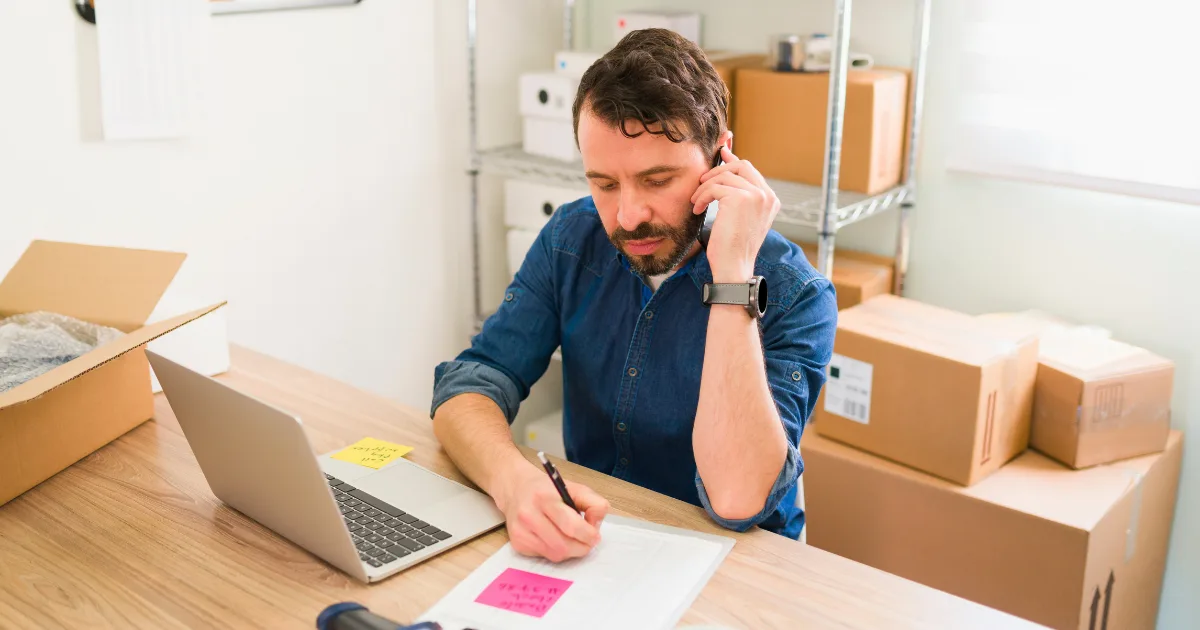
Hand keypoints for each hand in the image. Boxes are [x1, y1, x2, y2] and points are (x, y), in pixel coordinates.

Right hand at [494, 463, 608, 561]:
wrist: (516, 489)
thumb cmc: (547, 490)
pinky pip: (545, 556)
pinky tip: (555, 538)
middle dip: (581, 547)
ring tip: (573, 539)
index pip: (570, 525)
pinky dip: (556, 551)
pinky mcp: (517, 543)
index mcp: (544, 497)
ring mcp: (521, 531)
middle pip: (563, 545)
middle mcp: (529, 515)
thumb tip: (596, 526)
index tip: (595, 535)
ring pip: (555, 555)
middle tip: (588, 541)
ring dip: (570, 551)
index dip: (588, 535)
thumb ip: (593, 503)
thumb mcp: (574, 487)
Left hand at [690, 146, 780, 282]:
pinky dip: (702, 196)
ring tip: (697, 202)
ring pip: (724, 175)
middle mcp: (767, 195)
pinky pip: (715, 187)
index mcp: (770, 199)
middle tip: (702, 183)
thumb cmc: (732, 246)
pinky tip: (698, 209)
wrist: (733, 267)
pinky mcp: (741, 199)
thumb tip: (727, 164)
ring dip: (705, 187)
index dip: (732, 160)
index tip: (720, 154)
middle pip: (741, 165)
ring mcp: (756, 196)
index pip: (750, 170)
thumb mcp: (738, 216)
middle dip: (718, 171)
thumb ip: (737, 192)